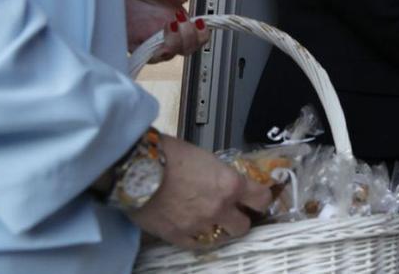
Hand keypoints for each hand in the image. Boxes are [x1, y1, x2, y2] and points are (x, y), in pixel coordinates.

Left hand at [123, 0, 208, 60]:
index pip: (196, 35)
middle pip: (186, 48)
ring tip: (171, 26)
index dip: (202, 33)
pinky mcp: (132, 43)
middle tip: (183, 24)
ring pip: (168, 55)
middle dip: (190, 40)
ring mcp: (148, 38)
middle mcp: (164, 31)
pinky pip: (146, 56)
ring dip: (174, 45)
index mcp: (176, 17)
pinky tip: (158, 39)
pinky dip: (155, 53)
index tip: (199, 23)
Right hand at [127, 135, 271, 249]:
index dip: (261, 199)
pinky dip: (197, 237)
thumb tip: (224, 182)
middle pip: (244, 226)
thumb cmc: (170, 155)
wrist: (137, 168)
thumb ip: (220, 175)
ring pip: (221, 237)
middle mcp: (220, 208)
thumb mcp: (206, 159)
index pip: (262, 199)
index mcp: (231, 184)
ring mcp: (200, 225)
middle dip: (239, 219)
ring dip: (217, 229)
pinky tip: (192, 228)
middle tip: (231, 213)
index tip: (256, 199)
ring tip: (207, 220)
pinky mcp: (178, 236)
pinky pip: (197, 244)